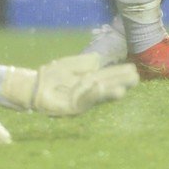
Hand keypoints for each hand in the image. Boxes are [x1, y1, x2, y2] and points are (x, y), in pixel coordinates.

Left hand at [0, 55, 140, 116]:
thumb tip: (100, 59)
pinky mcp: (71, 109)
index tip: (133, 69)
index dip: (120, 73)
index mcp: (90, 80)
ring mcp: (81, 101)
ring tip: (122, 89)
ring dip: (109, 92)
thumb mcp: (70, 64)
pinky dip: (90, 94)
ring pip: (97, 96)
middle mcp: (88, 91)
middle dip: (120, 83)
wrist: (34, 87)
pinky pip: (83, 101)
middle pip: (107, 86)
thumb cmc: (51, 75)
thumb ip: (84, 62)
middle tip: (135, 78)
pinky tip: (98, 87)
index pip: (108, 76)